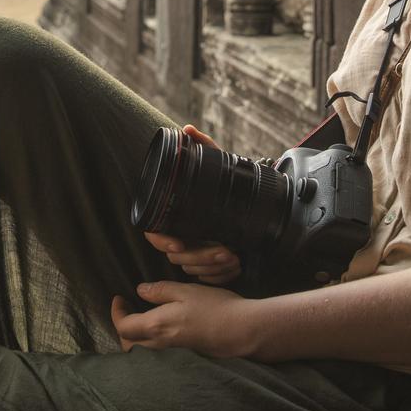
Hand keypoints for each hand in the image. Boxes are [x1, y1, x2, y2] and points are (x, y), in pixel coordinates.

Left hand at [110, 280, 259, 358]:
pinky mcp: (184, 356)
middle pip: (128, 343)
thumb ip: (160, 291)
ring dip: (135, 337)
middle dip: (122, 328)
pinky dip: (150, 343)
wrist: (243, 331)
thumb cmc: (215, 307)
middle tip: (126, 310)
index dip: (117, 312)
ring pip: (142, 351)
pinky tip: (161, 329)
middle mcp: (160, 345)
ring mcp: (173, 354)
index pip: (123, 326)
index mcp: (156, 326)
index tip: (119, 298)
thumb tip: (140, 291)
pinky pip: (157, 353)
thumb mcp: (185, 291)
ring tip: (141, 319)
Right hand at [143, 126, 243, 285]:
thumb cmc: (230, 189)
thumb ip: (203, 147)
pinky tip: (235, 268)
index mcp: (177, 218)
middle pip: (179, 257)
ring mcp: (194, 256)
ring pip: (194, 271)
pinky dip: (221, 276)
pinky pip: (208, 280)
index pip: (156, 234)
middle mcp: (182, 239)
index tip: (178, 242)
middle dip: (201, 255)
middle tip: (224, 248)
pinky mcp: (208, 269)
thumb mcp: (218, 167)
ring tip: (234, 256)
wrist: (255, 211)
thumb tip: (187, 129)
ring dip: (213, 267)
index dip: (163, 240)